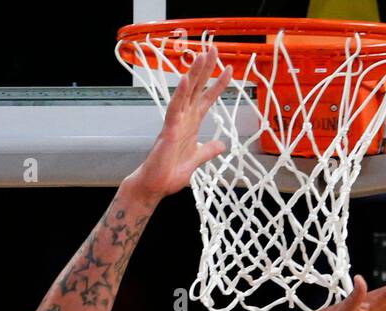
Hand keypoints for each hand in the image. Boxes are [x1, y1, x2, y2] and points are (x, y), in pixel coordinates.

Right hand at [124, 47, 231, 200]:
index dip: (218, 85)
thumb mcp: (196, 160)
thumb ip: (208, 151)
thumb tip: (221, 145)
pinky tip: (185, 80)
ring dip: (194, 74)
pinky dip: (180, 94)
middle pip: (197, 89)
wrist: (155, 186)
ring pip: (186, 93)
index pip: (207, 99)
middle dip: (206, 69)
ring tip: (201, 56)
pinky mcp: (168, 131)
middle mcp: (183, 119)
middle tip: (214, 49)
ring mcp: (175, 123)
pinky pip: (174, 109)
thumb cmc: (169, 173)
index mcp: (191, 124)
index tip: (230, 70)